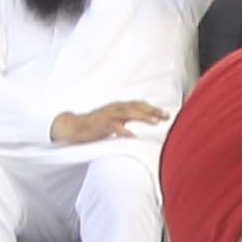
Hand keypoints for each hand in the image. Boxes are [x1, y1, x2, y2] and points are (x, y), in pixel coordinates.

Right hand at [51, 101, 167, 148]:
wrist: (75, 127)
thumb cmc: (97, 125)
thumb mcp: (115, 120)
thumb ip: (127, 119)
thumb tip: (143, 121)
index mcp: (119, 107)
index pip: (139, 105)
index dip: (153, 109)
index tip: (167, 115)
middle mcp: (114, 108)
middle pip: (136, 107)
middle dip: (152, 111)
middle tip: (165, 117)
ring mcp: (107, 115)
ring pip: (127, 113)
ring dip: (142, 116)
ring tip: (155, 122)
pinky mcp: (100, 124)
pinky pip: (113, 127)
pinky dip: (123, 130)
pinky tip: (133, 136)